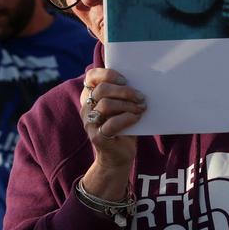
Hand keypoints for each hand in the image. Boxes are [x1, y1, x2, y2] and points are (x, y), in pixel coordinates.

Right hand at [80, 68, 145, 199]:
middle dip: (125, 91)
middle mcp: (86, 108)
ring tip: (141, 108)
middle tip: (141, 97)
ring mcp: (89, 123)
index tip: (125, 79)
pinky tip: (136, 118)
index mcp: (90, 96)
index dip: (108, 74)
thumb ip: (124, 93)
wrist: (118, 156)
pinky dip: (127, 118)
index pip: (91, 76)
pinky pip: (111, 124)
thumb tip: (141, 78)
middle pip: (102, 90)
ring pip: (106, 105)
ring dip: (128, 105)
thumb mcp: (122, 106)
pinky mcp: (97, 137)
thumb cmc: (123, 126)